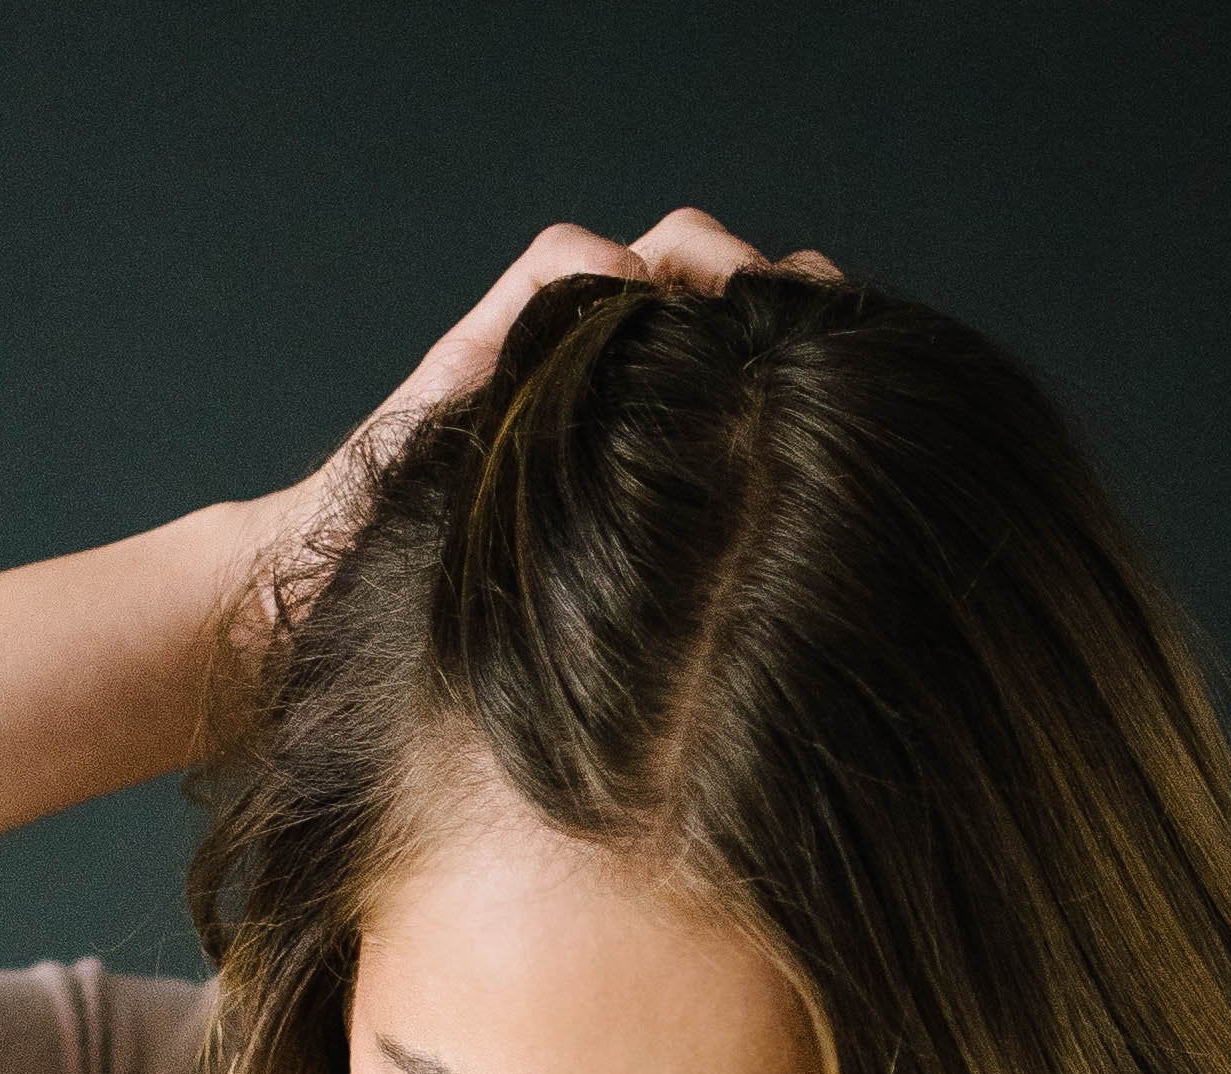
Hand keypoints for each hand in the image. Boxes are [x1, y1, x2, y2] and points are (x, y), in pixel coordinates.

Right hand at [221, 204, 843, 642]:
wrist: (348, 614)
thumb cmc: (502, 661)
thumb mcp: (638, 639)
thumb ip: (718, 594)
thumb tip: (843, 612)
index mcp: (682, 458)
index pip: (776, 367)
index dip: (830, 353)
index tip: (882, 371)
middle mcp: (631, 396)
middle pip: (737, 290)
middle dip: (783, 295)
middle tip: (820, 321)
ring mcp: (565, 358)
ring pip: (664, 254)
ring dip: (708, 262)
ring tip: (741, 299)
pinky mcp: (495, 342)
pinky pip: (562, 263)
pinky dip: (604, 265)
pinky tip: (638, 293)